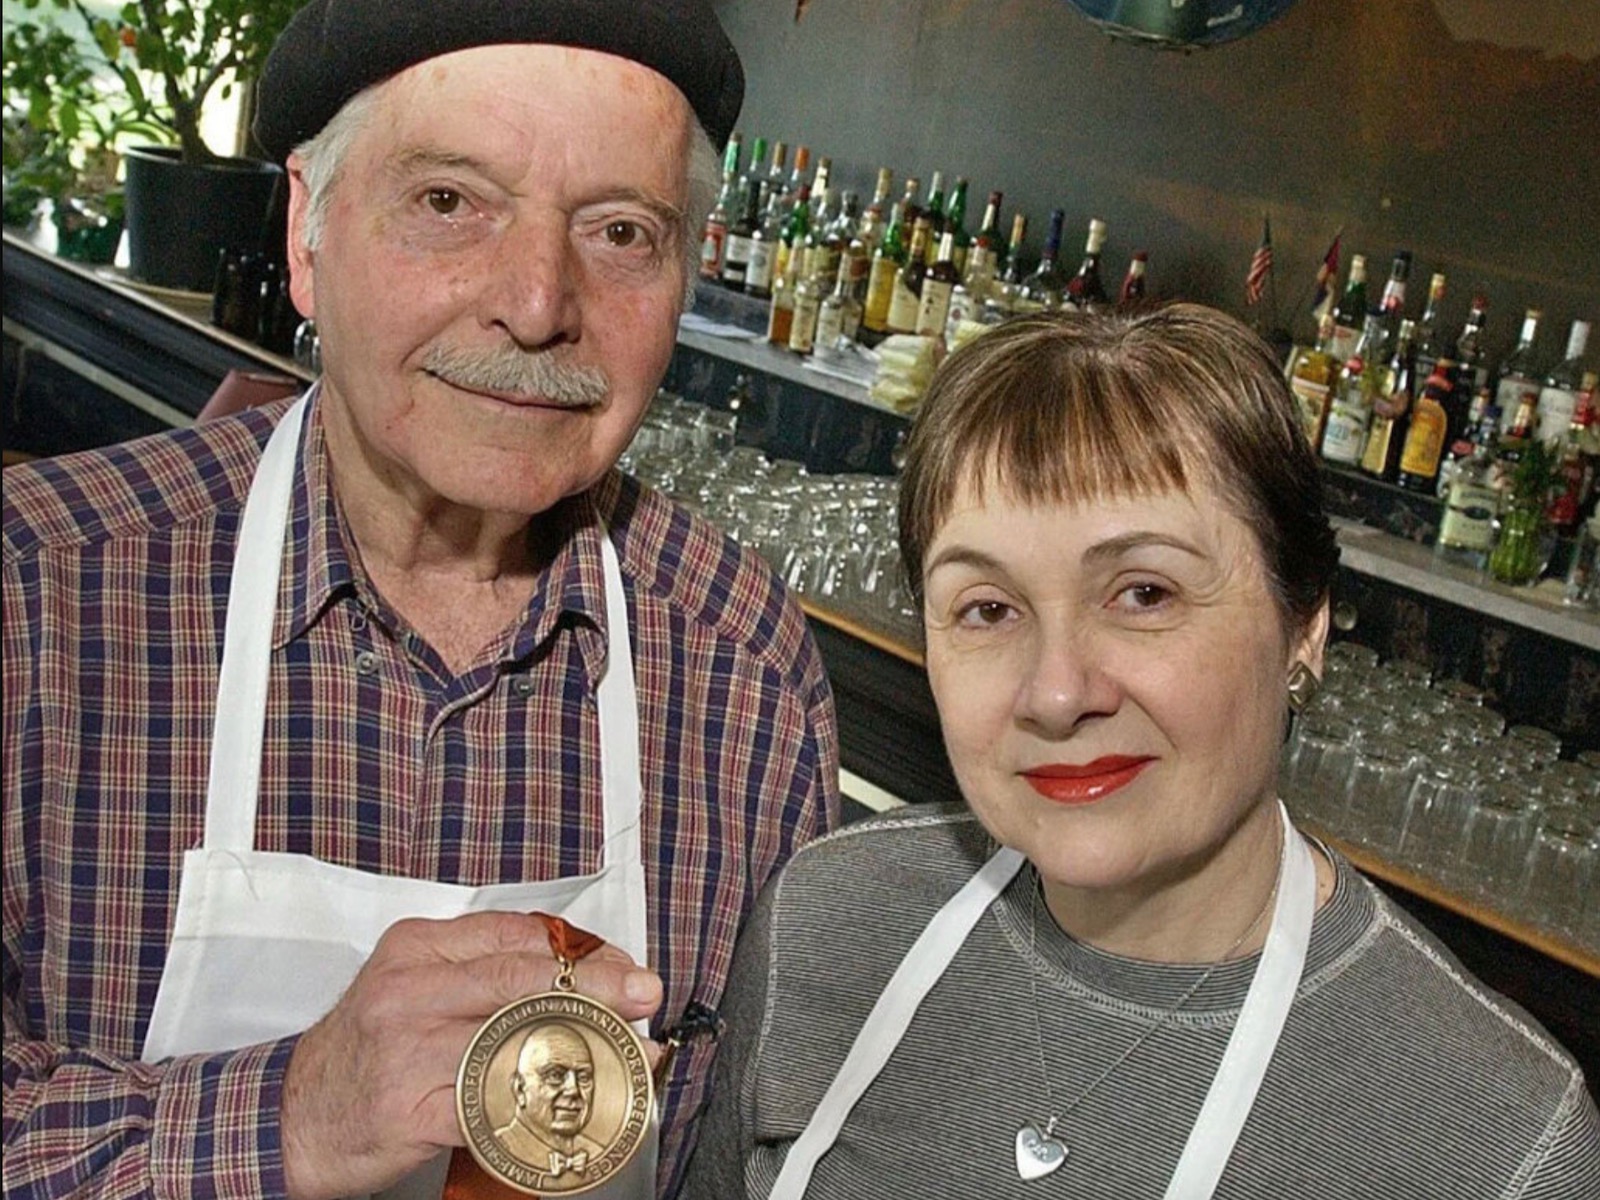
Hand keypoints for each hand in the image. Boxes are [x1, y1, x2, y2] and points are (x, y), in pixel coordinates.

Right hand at [279, 911, 662, 1199]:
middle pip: (524, 976)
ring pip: (517, 1034)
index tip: (625, 966)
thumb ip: (480, 974)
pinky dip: (542, 1108)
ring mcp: (408, 1044)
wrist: (290, 1117)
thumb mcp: (412, 988)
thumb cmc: (363, 1054)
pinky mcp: (411, 1105)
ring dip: (585, 1046)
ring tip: (628, 1054)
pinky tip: (574, 1109)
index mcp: (418, 947)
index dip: (582, 951)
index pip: (516, 935)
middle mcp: (411, 986)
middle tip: (644, 995)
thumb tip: (574, 978)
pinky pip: (493, 1102)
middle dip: (598, 985)